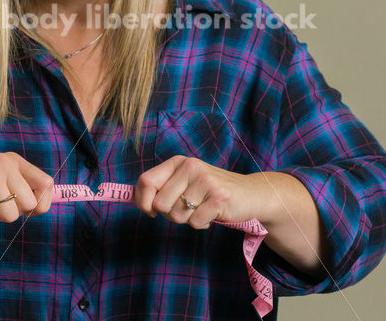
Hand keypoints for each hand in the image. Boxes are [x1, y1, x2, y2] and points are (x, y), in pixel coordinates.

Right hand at [0, 152, 53, 224]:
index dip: (43, 202)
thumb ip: (23, 191)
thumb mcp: (2, 183)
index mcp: (14, 161)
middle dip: (14, 212)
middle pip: (30, 203)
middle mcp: (4, 162)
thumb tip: (46, 205)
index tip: (30, 211)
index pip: (46, 182)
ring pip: (11, 214)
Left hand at [134, 155, 263, 228]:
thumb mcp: (185, 181)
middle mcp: (190, 167)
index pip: (146, 181)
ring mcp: (205, 181)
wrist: (250, 193)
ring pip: (177, 215)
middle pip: (160, 204)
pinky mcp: (219, 197)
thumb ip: (162, 187)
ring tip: (202, 208)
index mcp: (178, 162)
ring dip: (188, 219)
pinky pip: (195, 223)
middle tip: (187, 208)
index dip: (142, 201)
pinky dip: (202, 224)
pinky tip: (213, 213)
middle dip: (170, 214)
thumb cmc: (210, 191)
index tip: (150, 210)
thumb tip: (135, 199)